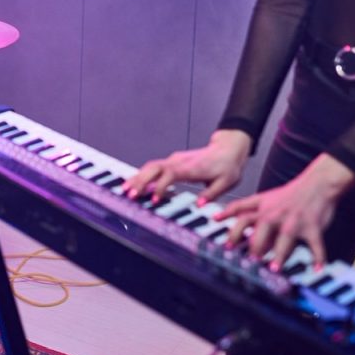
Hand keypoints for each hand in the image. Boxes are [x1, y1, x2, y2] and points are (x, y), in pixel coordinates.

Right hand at [122, 129, 251, 204]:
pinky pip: (153, 167)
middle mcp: (179, 161)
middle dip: (140, 180)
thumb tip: (199, 205)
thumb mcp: (226, 182)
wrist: (227, 149)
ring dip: (138, 177)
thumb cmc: (226, 166)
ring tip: (126, 189)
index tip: (154, 199)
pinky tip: (134, 182)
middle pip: (154, 168)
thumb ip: (212, 194)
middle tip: (130, 194)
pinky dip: (142, 174)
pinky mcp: (172, 162)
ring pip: (150, 166)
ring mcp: (174, 160)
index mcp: (191, 167)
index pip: (170, 174)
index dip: (160, 186)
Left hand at [214, 153, 354, 270]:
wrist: (317, 184)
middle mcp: (275, 213)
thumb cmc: (288, 195)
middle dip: (255, 244)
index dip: (228, 224)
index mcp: (262, 206)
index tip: (223, 242)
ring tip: (275, 269)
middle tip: (251, 259)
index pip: (240, 211)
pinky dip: (318, 256)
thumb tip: (218, 217)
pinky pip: (315, 244)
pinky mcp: (312, 227)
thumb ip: (244, 208)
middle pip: (261, 227)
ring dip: (281, 254)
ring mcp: (294, 221)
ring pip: (286, 238)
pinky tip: (317, 268)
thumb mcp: (263, 198)